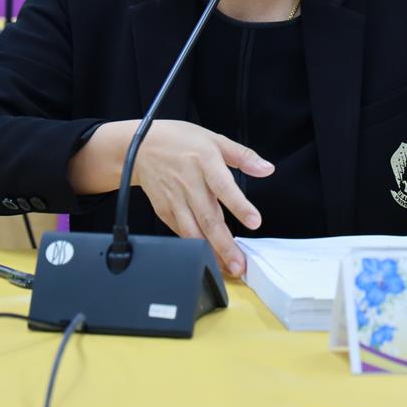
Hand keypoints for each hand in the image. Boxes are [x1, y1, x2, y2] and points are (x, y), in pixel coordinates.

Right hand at [131, 120, 271, 275]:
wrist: (140, 147)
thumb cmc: (179, 141)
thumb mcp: (214, 139)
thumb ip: (243, 155)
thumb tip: (267, 168)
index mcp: (204, 162)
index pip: (224, 187)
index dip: (239, 206)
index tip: (254, 222)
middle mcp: (189, 183)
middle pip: (208, 218)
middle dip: (225, 244)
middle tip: (240, 264)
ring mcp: (175, 199)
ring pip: (193, 231)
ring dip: (210, 252)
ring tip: (227, 268)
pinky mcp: (164, 211)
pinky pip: (181, 232)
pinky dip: (194, 247)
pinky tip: (208, 257)